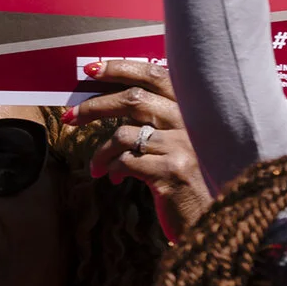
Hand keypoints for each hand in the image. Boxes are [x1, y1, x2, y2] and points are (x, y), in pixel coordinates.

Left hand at [69, 59, 209, 238]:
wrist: (216, 217)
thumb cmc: (190, 176)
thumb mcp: (180, 141)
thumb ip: (157, 119)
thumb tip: (110, 101)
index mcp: (193, 108)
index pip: (155, 75)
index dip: (121, 68)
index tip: (92, 69)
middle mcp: (191, 122)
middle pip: (133, 99)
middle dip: (94, 106)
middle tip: (70, 117)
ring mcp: (183, 146)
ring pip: (123, 134)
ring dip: (101, 152)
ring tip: (97, 166)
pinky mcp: (172, 172)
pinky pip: (125, 161)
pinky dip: (112, 169)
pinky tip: (114, 178)